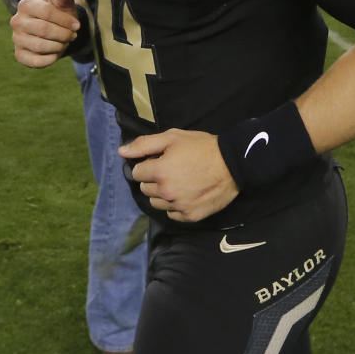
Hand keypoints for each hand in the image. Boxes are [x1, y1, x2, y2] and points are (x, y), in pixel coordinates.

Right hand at [10, 0, 80, 66]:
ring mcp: (16, 38)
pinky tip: (56, 53)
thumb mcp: (63, 3)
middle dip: (63, 34)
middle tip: (72, 35)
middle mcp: (16, 21)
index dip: (65, 21)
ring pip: (40, 46)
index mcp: (26, 4)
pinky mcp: (19, 55)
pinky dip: (50, 59)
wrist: (53, 32)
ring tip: (64, 42)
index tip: (77, 26)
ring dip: (58, 46)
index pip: (47, 13)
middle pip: (44, 30)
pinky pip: (35, 61)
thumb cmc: (59, 14)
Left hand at [119, 129, 238, 223]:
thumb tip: (121, 152)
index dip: (147, 165)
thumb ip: (144, 144)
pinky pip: (172, 214)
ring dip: (162, 194)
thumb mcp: (173, 137)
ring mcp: (178, 206)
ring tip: (179, 182)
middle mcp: (166, 192)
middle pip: (145, 188)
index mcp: (159, 171)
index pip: (137, 173)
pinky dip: (175, 206)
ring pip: (157, 203)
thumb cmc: (202, 147)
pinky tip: (187, 194)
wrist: (233, 164)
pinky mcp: (190, 216)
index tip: (159, 160)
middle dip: (153, 179)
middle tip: (171, 170)